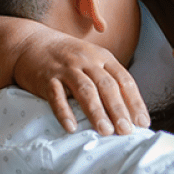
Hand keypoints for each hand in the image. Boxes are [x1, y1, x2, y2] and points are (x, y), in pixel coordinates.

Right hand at [13, 27, 149, 134]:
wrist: (31, 43)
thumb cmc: (68, 58)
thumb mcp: (93, 61)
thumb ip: (109, 80)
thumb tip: (129, 112)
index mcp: (103, 58)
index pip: (124, 80)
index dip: (135, 102)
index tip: (143, 123)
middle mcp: (87, 61)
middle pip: (107, 86)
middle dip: (118, 110)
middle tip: (126, 131)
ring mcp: (66, 68)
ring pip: (85, 90)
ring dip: (96, 112)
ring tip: (105, 131)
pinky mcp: (47, 77)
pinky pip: (57, 96)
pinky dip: (64, 112)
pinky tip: (71, 128)